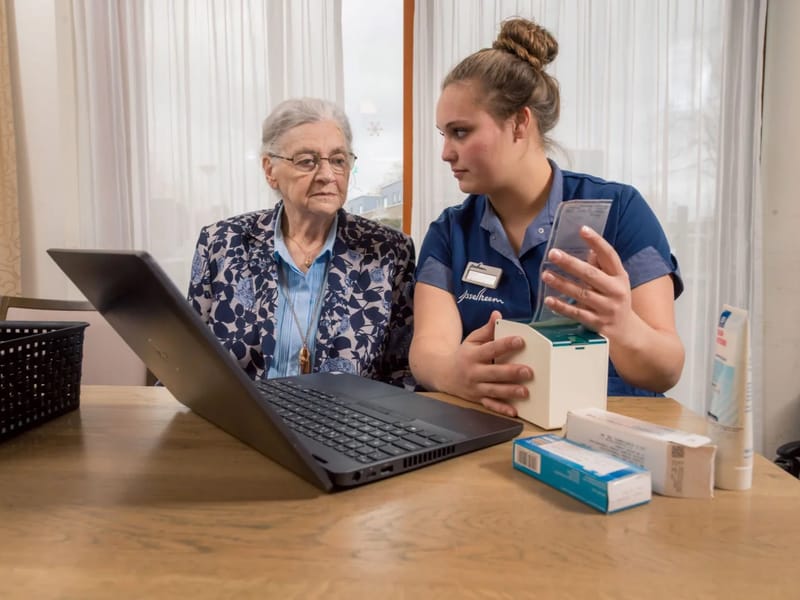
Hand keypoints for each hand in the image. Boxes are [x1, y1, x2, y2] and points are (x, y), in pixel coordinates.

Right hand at [448, 310, 532, 416]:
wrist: (443, 374)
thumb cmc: (463, 355)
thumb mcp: (472, 340)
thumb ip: (487, 329)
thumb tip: (497, 314)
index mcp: (473, 355)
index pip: (491, 349)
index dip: (505, 345)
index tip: (520, 341)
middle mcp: (473, 372)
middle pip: (494, 373)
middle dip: (511, 372)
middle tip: (528, 371)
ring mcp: (475, 388)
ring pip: (494, 391)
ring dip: (510, 392)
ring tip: (525, 391)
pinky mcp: (477, 399)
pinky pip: (490, 406)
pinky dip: (501, 409)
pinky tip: (514, 411)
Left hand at [540, 226, 635, 345]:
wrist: (628, 332)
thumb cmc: (616, 301)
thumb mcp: (614, 283)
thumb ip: (601, 267)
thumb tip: (588, 249)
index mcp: (620, 276)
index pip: (609, 255)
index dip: (597, 241)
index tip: (582, 229)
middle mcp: (616, 291)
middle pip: (591, 274)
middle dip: (570, 263)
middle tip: (553, 254)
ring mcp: (607, 308)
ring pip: (581, 293)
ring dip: (561, 283)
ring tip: (545, 274)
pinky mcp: (597, 323)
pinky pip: (576, 313)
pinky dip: (562, 306)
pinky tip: (549, 299)